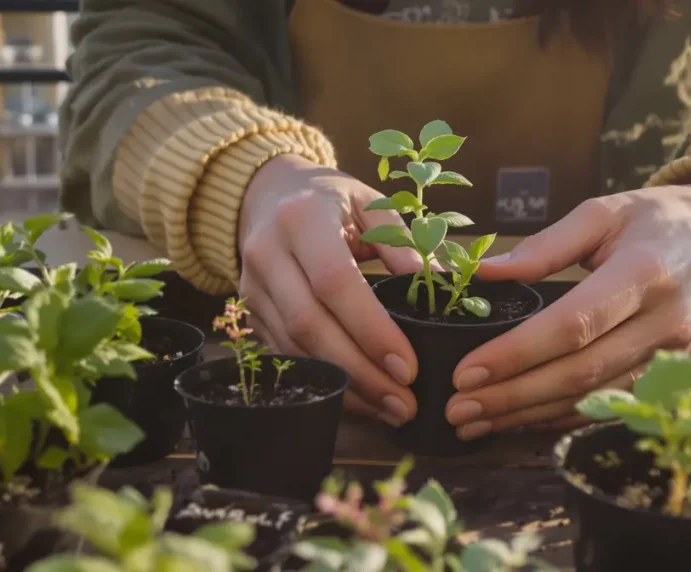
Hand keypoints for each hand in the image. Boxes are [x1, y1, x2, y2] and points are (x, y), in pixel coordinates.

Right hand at [237, 154, 419, 425]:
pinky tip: (362, 399)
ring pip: (295, 349)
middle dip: (360, 371)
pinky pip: (287, 357)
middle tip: (404, 403)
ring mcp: (251, 288)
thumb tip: (439, 285)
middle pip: (310, 324)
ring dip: (345, 386)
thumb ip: (404, 241)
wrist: (268, 194)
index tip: (408, 366)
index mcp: (302, 219)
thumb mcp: (371, 203)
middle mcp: (267, 253)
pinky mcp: (250, 314)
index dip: (371, 329)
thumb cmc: (331, 200)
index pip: (335, 283)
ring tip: (391, 408)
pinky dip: (325, 382)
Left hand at [444, 176, 690, 438]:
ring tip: (478, 422)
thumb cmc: (663, 219)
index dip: (516, 354)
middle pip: (580, 374)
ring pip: (596, 401)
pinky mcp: (685, 380)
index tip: (466, 371)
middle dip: (512, 397)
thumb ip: (544, 245)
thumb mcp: (606, 212)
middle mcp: (667, 323)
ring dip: (531, 416)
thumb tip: (484, 273)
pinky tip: (524, 420)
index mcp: (644, 273)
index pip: (572, 326)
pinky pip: (617, 407)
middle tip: (458, 409)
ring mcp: (681, 359)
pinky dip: (566, 418)